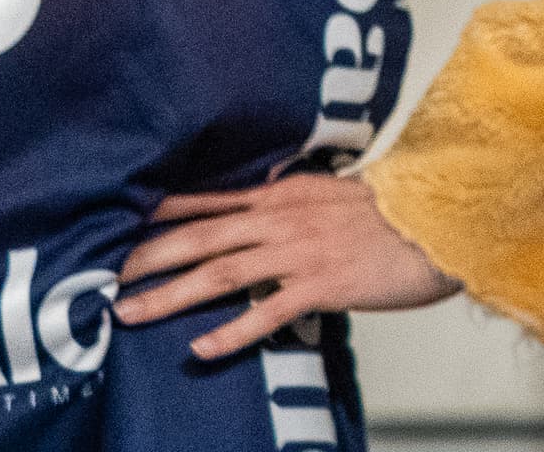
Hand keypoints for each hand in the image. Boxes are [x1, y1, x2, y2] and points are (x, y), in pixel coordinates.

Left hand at [118, 174, 460, 360]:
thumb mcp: (335, 193)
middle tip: (101, 276)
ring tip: (129, 313)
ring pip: (219, 273)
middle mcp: (283, 219)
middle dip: (146, 257)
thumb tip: (258, 207)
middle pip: (200, 237)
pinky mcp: (323, 284)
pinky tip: (201, 350)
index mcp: (284, 194)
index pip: (209, 200)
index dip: (160, 214)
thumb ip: (293, 201)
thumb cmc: (394, 213)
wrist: (441, 221)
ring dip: (169, 295)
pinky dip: (231, 332)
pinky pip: (267, 312)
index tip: (117, 223)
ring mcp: (300, 251)